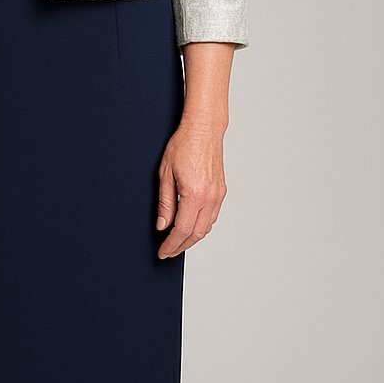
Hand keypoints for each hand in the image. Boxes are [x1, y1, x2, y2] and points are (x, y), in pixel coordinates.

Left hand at [155, 122, 226, 257]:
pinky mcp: (221, 191)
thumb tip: (162, 225)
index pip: (182, 230)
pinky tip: (191, 227)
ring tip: (177, 242)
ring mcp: (218, 195)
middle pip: (196, 233)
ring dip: (192, 238)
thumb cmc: (184, 145)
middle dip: (181, 246)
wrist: (204, 130)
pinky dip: (201, 226)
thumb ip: (164, 203)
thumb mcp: (165, 174)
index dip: (171, 244)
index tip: (163, 252)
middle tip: (169, 251)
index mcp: (194, 194)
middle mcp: (209, 197)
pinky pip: (212, 217)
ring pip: (206, 227)